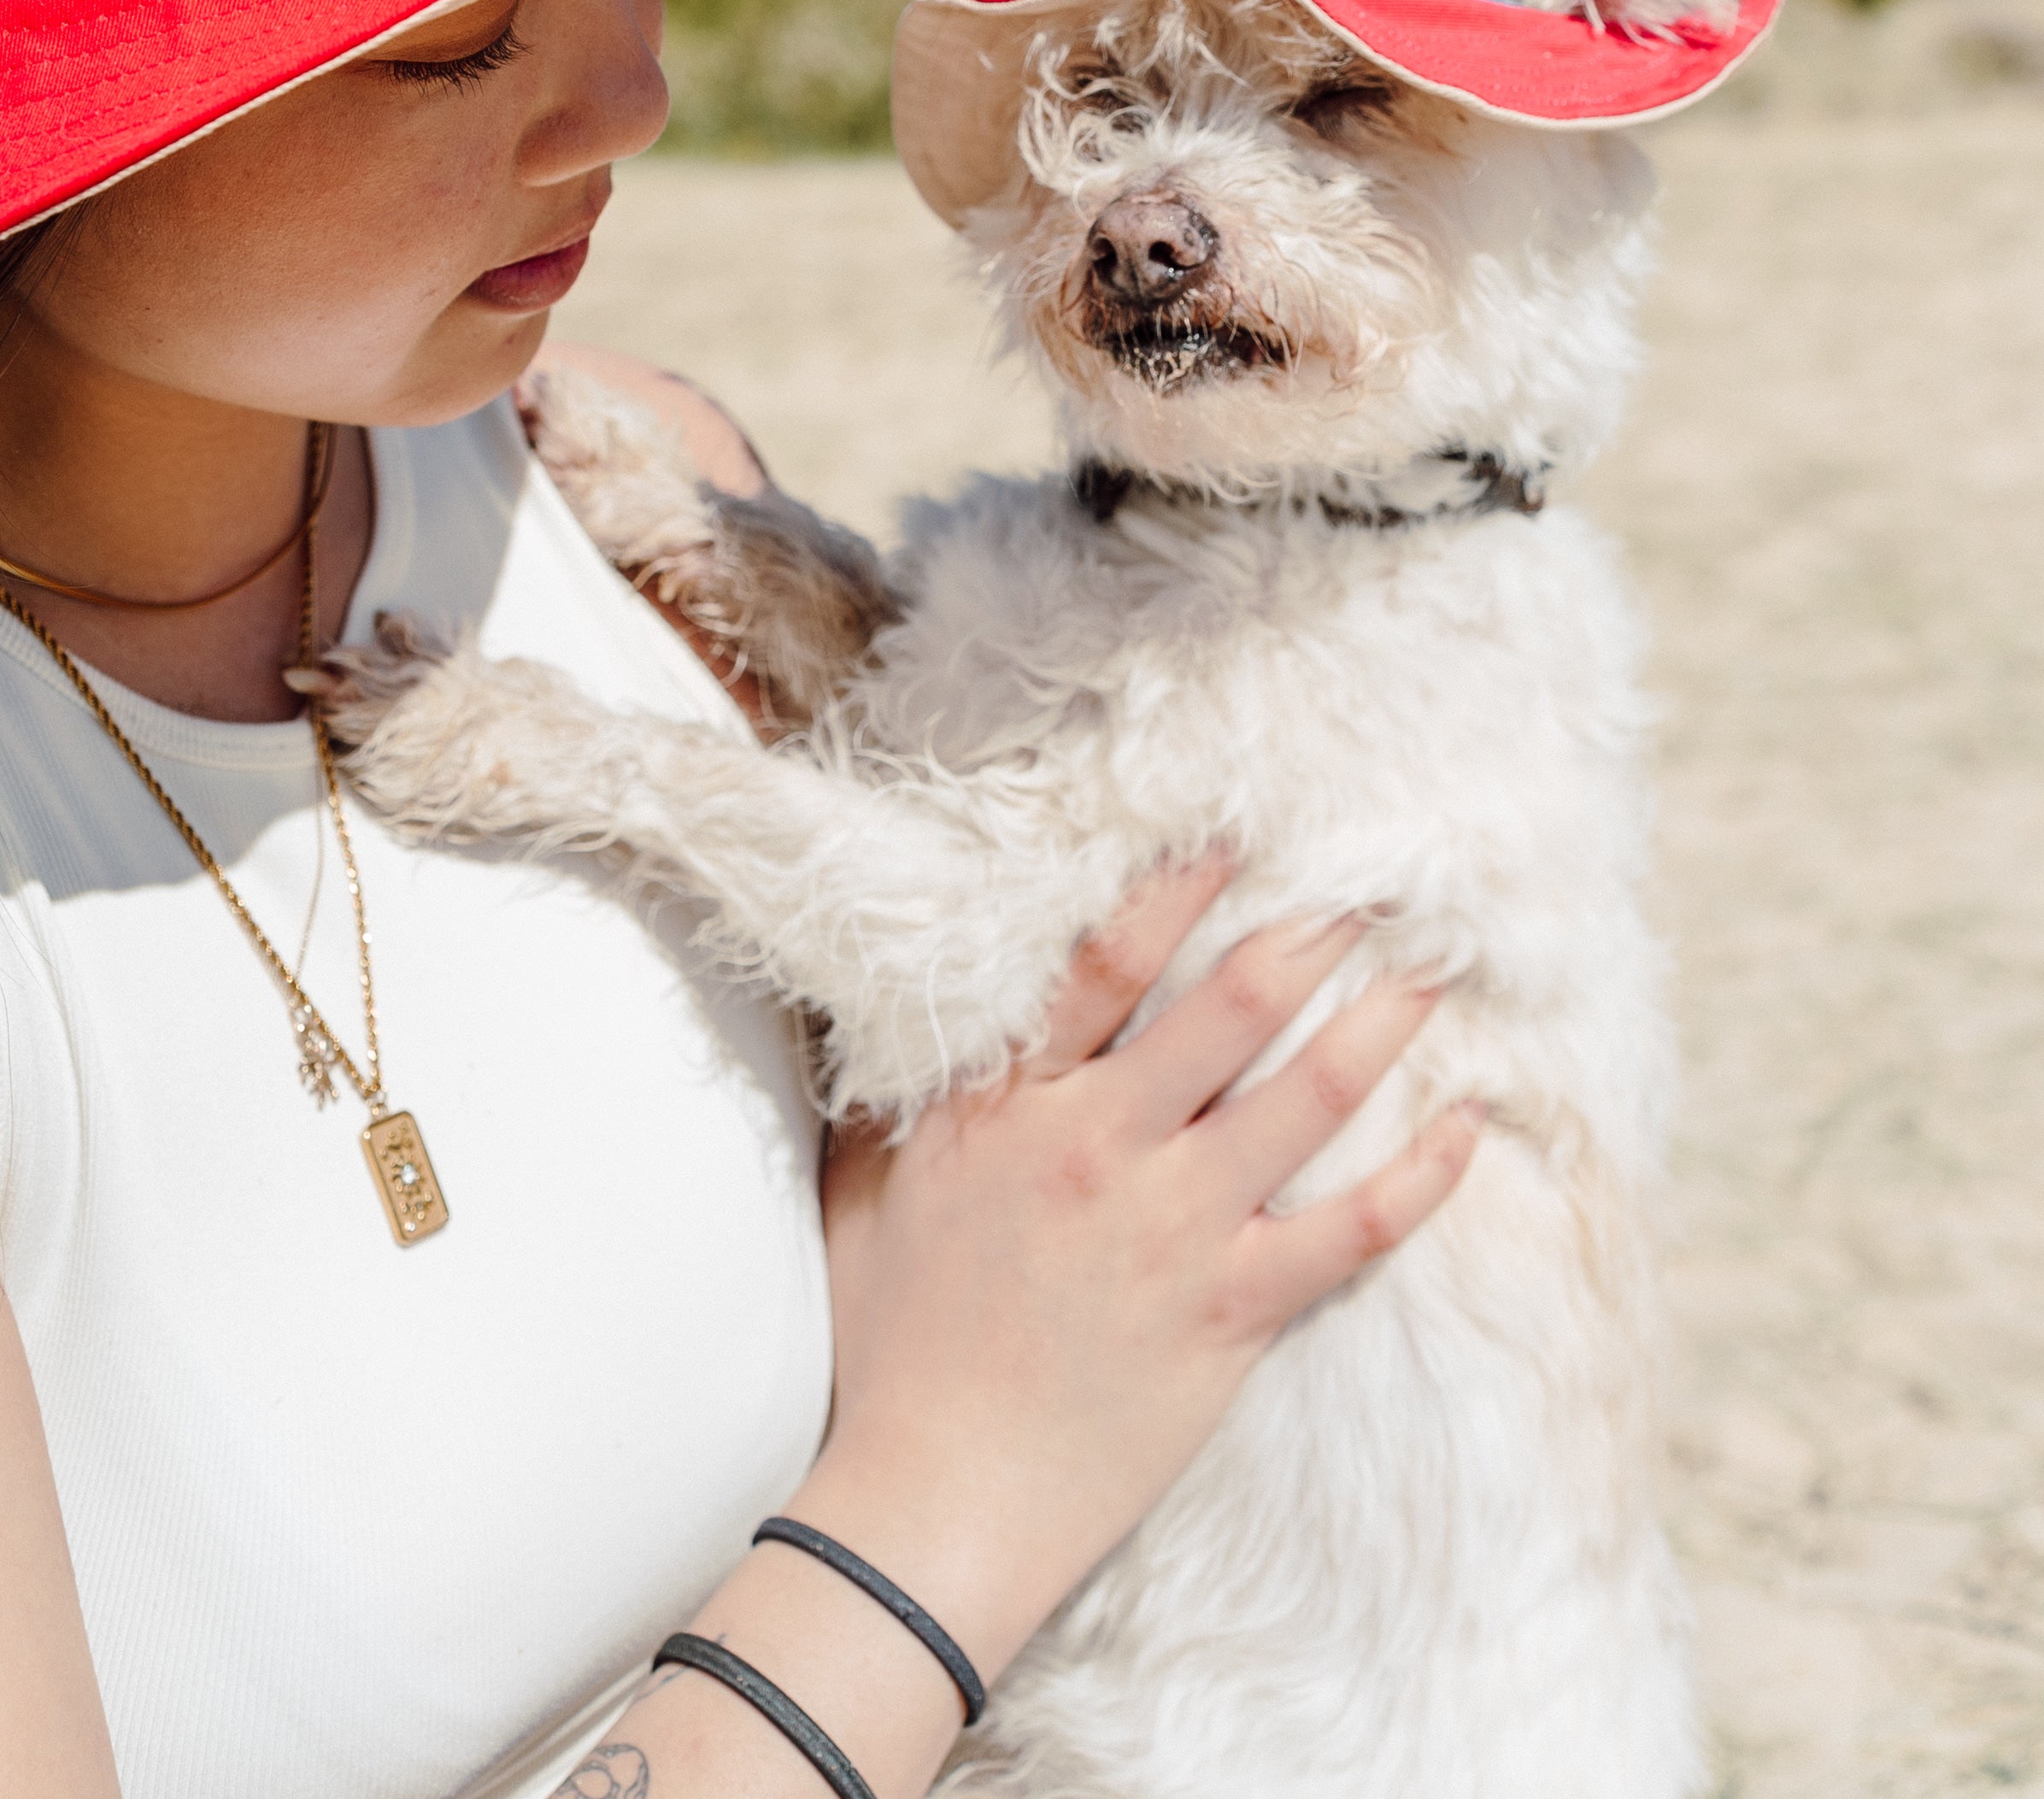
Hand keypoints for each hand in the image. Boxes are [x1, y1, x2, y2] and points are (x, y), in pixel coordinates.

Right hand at [797, 861, 1479, 1683]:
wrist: (933, 1499)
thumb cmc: (892, 1343)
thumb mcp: (871, 1184)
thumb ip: (909, 1090)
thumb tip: (909, 1006)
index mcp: (1012, 1104)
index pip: (1108, 960)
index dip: (1179, 887)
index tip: (1239, 836)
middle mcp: (1101, 1144)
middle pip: (1230, 1005)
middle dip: (1312, 933)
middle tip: (1373, 886)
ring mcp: (1173, 1228)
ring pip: (1305, 1096)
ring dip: (1382, 1026)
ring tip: (1432, 975)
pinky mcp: (1229, 1313)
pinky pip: (1351, 1231)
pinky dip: (1420, 1178)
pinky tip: (1465, 1128)